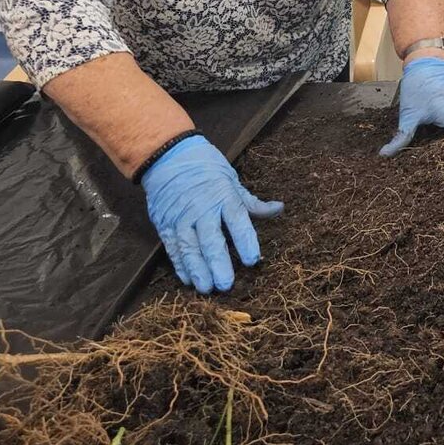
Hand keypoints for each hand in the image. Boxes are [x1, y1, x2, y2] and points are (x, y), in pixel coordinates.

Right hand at [142, 135, 283, 294]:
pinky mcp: (165, 224)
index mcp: (223, 196)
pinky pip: (172, 248)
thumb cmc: (206, 168)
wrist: (168, 156)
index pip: (237, 221)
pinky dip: (180, 265)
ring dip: (198, 270)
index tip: (253, 260)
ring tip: (207, 288)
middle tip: (226, 284)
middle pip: (211, 240)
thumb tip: (278, 209)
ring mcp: (181, 218)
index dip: (245, 241)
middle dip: (219, 263)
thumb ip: (252, 202)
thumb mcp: (232, 180)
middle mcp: (202, 209)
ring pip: (190, 248)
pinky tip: (189, 279)